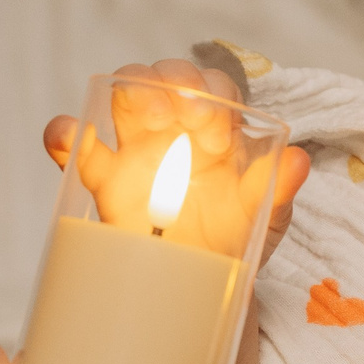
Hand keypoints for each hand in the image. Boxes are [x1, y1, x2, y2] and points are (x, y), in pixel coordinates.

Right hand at [43, 60, 309, 256]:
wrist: (198, 285)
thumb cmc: (235, 240)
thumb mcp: (265, 217)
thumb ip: (278, 189)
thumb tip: (299, 159)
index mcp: (217, 130)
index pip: (214, 89)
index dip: (214, 96)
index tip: (218, 130)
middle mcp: (176, 129)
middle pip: (166, 78)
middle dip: (174, 80)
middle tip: (184, 114)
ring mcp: (136, 148)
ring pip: (122, 95)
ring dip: (132, 90)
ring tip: (148, 117)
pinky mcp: (102, 177)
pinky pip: (73, 145)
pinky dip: (63, 133)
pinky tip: (69, 136)